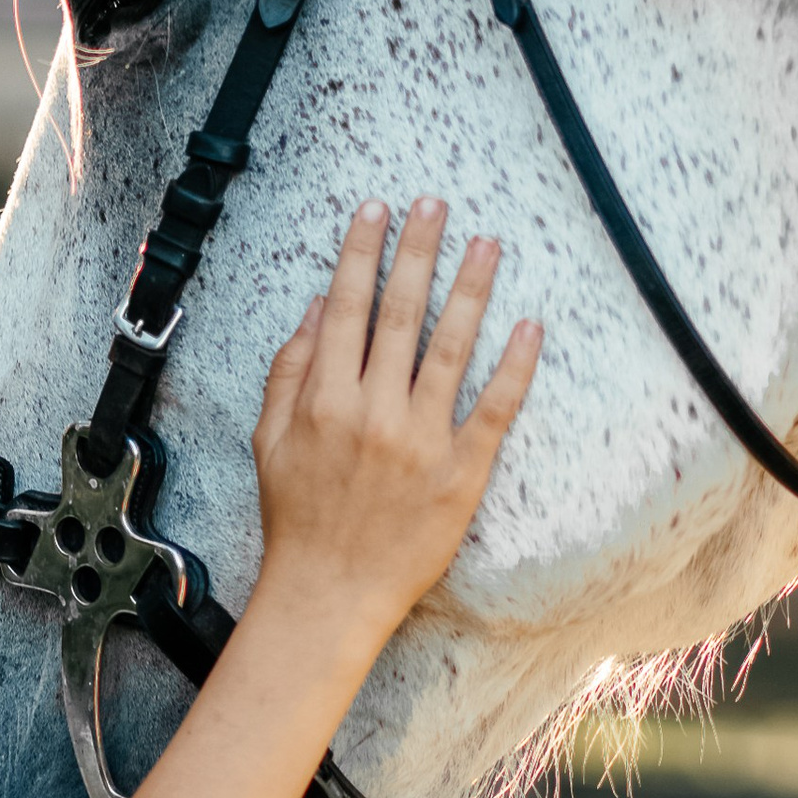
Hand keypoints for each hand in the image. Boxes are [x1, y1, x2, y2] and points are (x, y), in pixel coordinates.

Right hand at [251, 197, 539, 639]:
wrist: (329, 593)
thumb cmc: (297, 519)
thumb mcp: (268, 442)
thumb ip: (289, 372)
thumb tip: (317, 309)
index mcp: (322, 401)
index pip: (346, 308)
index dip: (361, 253)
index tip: (377, 210)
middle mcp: (371, 412)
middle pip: (399, 314)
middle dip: (418, 251)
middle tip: (436, 203)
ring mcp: (420, 441)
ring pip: (450, 348)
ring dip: (469, 289)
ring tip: (487, 243)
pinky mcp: (460, 473)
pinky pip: (493, 409)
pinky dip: (513, 366)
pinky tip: (529, 326)